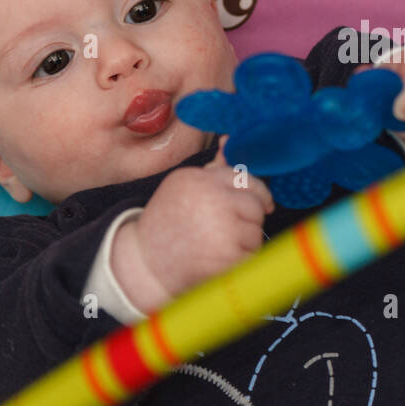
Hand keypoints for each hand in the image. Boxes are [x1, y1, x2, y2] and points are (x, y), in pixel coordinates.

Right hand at [112, 135, 274, 313]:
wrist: (143, 265)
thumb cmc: (166, 225)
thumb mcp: (183, 188)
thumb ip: (213, 170)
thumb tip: (231, 139)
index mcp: (198, 180)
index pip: (245, 177)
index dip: (257, 192)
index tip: (261, 203)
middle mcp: (211, 200)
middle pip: (256, 204)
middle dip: (250, 218)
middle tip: (230, 229)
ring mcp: (221, 229)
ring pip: (256, 231)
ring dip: (245, 241)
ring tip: (216, 246)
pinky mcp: (227, 257)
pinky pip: (252, 254)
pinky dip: (242, 260)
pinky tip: (218, 260)